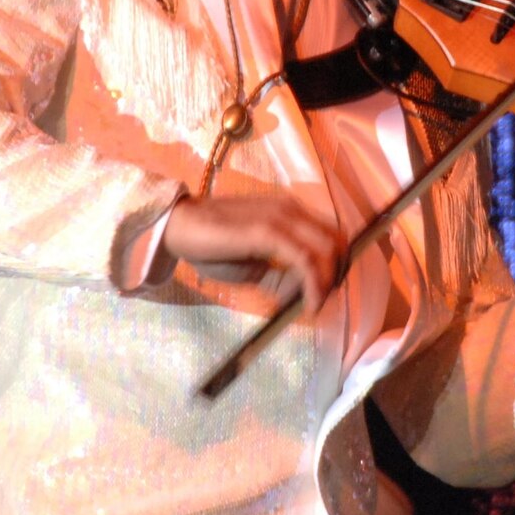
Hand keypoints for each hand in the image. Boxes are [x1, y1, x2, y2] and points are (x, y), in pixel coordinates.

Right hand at [159, 191, 346, 311]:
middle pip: (336, 240)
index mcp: (287, 211)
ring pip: (326, 250)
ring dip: (327, 283)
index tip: (326, 290)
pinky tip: (308, 305)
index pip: (330, 234)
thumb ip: (279, 274)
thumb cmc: (210, 244)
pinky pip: (305, 260)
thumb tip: (301, 293)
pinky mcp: (268, 232)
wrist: (177, 227)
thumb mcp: (252, 264)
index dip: (336, 264)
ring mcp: (280, 218)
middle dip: (337, 274)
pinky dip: (314, 285)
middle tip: (322, 300)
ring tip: (314, 305)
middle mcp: (290, 209)